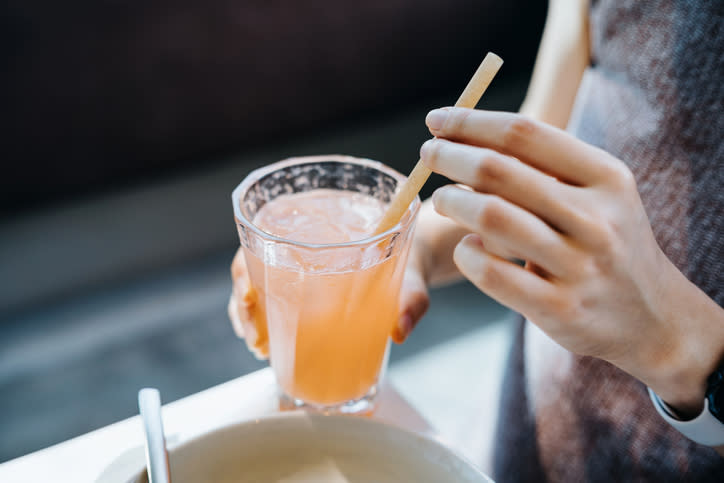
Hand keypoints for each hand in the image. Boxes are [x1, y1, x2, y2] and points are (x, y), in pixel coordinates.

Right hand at [228, 239, 430, 356]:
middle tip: (256, 339)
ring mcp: (300, 269)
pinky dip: (265, 325)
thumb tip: (400, 329)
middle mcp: (302, 246)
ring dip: (250, 319)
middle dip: (244, 306)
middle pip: (252, 267)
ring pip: (258, 288)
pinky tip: (266, 347)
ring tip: (260, 348)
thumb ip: (411, 300)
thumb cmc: (410, 260)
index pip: (265, 237)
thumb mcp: (412, 277)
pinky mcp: (305, 291)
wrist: (415, 263)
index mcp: (320, 227)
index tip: (247, 296)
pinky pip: (274, 304)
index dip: (247, 268)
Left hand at [420, 107, 723, 414]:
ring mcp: (579, 266)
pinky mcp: (560, 308)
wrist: (654, 318)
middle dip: (449, 156)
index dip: (470, 122)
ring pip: (490, 218)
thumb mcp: (600, 194)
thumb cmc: (609, 242)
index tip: (437, 120)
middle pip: (498, 170)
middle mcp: (596, 218)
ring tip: (440, 199)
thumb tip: (469, 136)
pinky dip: (466, 255)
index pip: (524, 133)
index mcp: (606, 178)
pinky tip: (466, 248)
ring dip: (450, 202)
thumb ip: (549, 167)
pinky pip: (492, 273)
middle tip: (427, 154)